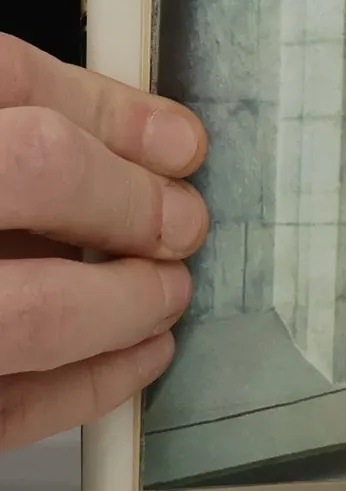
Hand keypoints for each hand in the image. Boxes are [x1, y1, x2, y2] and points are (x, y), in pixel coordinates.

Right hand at [0, 33, 208, 448]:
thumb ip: (29, 119)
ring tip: (166, 294)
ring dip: (120, 301)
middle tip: (183, 225)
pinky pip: (8, 409)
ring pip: (30, 312)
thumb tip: (158, 145)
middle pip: (36, 168)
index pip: (14, 82)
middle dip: (129, 199)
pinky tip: (137, 359)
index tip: (181, 144)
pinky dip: (86, 386)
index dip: (111, 114)